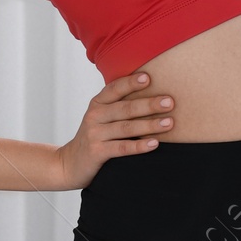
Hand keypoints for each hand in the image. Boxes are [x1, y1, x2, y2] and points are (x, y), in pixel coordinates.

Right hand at [54, 71, 173, 188]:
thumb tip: (153, 93)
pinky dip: (139, 146)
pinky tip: (154, 144)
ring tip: (169, 123)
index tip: (149, 78)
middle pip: (125, 108)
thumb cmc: (95, 136)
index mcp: (97, 103)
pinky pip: (122, 148)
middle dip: (149, 104)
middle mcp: (95, 116)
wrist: (70, 163)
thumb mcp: (101, 117)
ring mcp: (95, 134)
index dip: (131, 83)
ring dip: (149, 125)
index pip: (115, 89)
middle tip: (170, 102)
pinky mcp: (97, 152)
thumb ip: (119, 105)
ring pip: (126, 128)